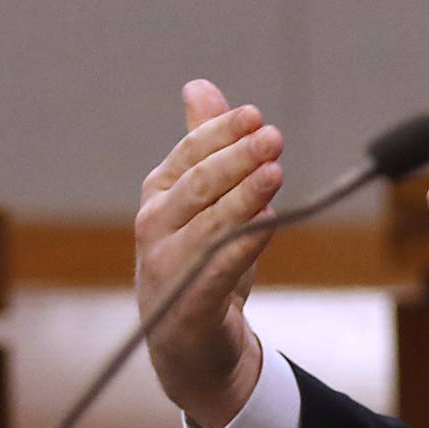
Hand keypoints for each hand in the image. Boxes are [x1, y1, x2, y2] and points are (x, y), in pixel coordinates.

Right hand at [135, 79, 283, 427]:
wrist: (190, 343)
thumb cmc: (202, 258)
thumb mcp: (206, 197)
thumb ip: (203, 143)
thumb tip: (199, 85)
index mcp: (159, 194)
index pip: (190, 153)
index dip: (221, 132)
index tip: (255, 115)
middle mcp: (154, 226)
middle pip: (199, 184)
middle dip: (237, 158)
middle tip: (273, 136)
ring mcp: (166, 265)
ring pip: (209, 224)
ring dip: (244, 197)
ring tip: (274, 173)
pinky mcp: (187, 304)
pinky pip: (218, 268)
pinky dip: (243, 245)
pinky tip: (268, 223)